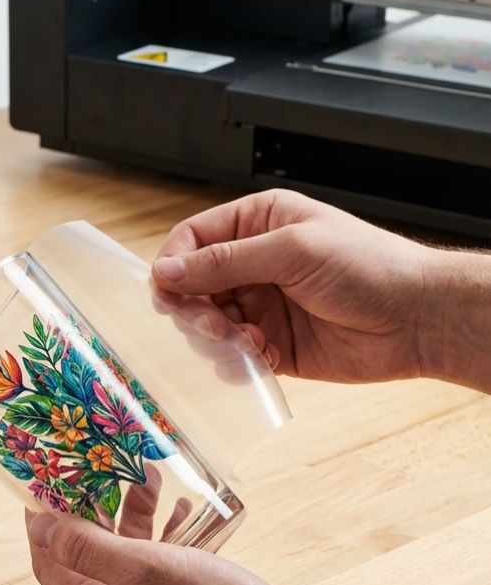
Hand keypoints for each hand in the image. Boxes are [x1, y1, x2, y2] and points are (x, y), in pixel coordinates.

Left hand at [25, 510, 490, 584]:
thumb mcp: (146, 571)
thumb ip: (88, 549)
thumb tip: (40, 527)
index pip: (49, 566)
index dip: (43, 522)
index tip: (44, 479)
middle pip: (88, 563)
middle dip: (97, 511)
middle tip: (103, 468)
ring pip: (127, 567)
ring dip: (136, 522)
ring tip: (152, 479)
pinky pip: (157, 581)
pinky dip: (164, 545)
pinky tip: (184, 516)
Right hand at [151, 188, 435, 383]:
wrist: (418, 319)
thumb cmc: (369, 267)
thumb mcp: (291, 250)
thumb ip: (225, 261)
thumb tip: (166, 271)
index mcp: (258, 223)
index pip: (193, 239)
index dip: (174, 264)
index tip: (167, 291)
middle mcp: (255, 263)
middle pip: (193, 286)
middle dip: (193, 308)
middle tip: (211, 323)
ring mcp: (263, 305)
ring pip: (208, 325)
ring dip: (216, 337)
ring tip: (245, 340)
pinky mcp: (273, 345)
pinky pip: (233, 356)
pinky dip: (237, 361)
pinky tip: (262, 355)